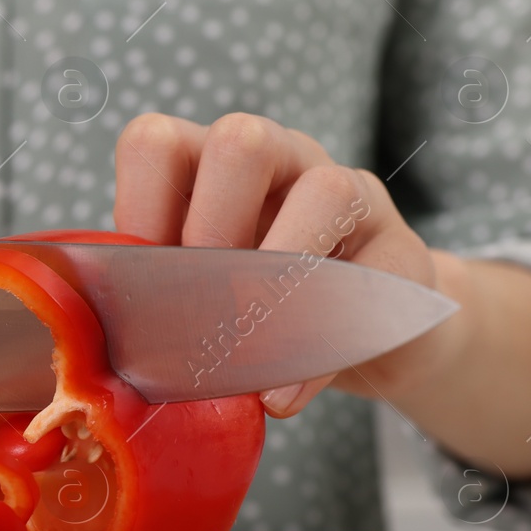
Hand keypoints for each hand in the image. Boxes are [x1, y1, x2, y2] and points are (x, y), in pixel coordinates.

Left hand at [113, 112, 470, 417]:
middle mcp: (279, 160)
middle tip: (204, 302)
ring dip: (283, 273)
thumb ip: (161, 299)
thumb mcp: (195, 295)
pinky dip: (324, 344)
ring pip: (326, 190)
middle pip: (242, 140)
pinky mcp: (402, 249)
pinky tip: (287, 390)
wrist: (353, 339)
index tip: (140, 282)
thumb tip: (128, 344)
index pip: (158, 141)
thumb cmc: (254, 309)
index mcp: (209, 165)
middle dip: (214, 229)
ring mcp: (348, 192)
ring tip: (252, 340)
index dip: (139, 209)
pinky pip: (376, 278)